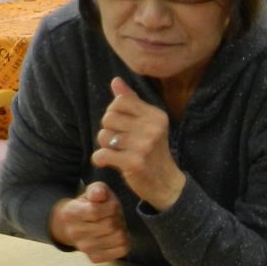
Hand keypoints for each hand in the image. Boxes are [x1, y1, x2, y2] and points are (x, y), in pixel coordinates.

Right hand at [49, 182, 129, 263]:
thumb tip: (99, 194)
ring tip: (115, 225)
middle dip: (117, 217)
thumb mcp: (92, 191)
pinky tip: (115, 236)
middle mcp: (75, 233)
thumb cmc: (88, 205)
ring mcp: (84, 248)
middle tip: (115, 215)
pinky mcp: (95, 258)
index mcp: (71, 213)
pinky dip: (124, 241)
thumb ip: (97, 190)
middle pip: (110, 225)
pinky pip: (121, 250)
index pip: (96, 211)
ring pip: (118, 238)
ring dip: (122, 229)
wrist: (74, 225)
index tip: (112, 205)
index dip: (111, 206)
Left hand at [91, 77, 184, 210]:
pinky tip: (107, 162)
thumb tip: (116, 81)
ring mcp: (144, 146)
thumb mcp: (148, 125)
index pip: (120, 101)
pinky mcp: (134, 163)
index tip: (120, 125)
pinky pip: (102, 154)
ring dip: (104, 146)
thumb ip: (132, 102)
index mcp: (156, 116)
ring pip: (103, 136)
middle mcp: (152, 128)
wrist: (166, 184)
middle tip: (117, 142)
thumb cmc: (153, 152)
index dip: (113, 112)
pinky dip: (100, 159)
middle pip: (109, 117)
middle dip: (107, 130)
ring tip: (115, 152)